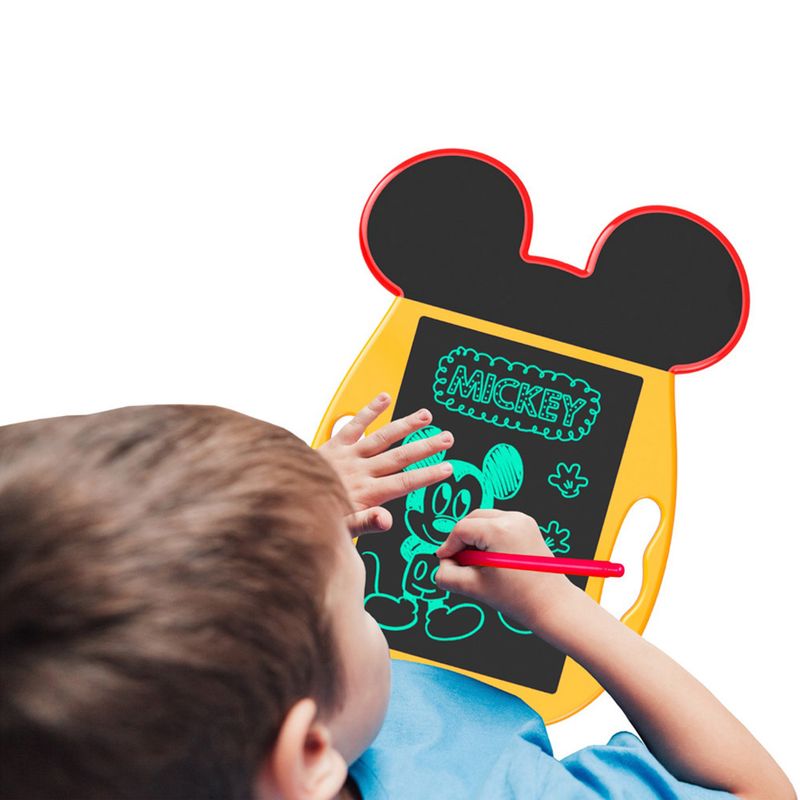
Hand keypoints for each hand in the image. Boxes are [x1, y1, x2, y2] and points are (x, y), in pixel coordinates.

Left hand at [317, 392, 454, 534]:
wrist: (286, 498)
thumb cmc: (315, 515)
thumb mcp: (342, 530)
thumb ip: (366, 523)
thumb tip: (388, 521)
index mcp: (365, 493)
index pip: (403, 483)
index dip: (427, 476)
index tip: (447, 469)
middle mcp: (359, 471)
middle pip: (399, 457)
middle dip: (425, 447)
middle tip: (447, 438)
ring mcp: (348, 455)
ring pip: (382, 437)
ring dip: (405, 426)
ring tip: (426, 416)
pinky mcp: (334, 444)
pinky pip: (354, 424)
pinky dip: (369, 410)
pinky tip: (385, 398)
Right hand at [435, 508, 579, 630]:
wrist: (552, 605)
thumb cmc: (520, 598)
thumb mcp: (474, 587)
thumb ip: (447, 575)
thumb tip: (441, 564)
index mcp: (500, 530)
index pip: (461, 530)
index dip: (448, 546)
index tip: (444, 561)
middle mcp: (513, 518)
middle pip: (471, 520)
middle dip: (461, 540)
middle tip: (459, 563)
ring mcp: (522, 520)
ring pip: (483, 520)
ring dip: (474, 538)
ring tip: (477, 563)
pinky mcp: (527, 525)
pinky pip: (497, 523)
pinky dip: (488, 537)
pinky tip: (490, 559)